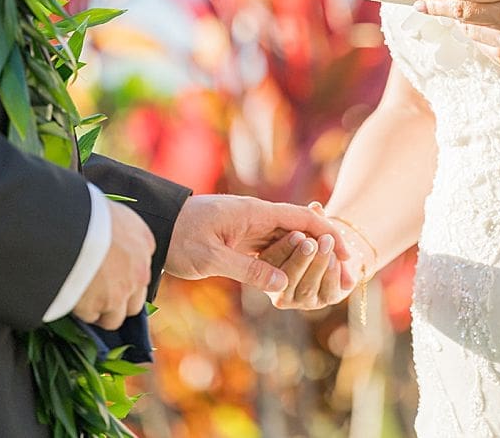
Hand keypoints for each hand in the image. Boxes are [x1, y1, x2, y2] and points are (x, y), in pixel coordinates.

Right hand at [72, 201, 154, 329]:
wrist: (69, 226)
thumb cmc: (85, 210)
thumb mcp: (111, 212)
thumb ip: (117, 228)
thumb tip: (109, 232)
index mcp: (144, 242)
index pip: (142, 268)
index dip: (125, 274)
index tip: (110, 273)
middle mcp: (139, 271)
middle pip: (135, 301)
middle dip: (118, 301)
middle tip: (97, 293)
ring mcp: (121, 292)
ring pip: (115, 317)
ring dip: (100, 312)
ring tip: (82, 300)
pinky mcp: (98, 307)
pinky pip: (90, 317)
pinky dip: (80, 312)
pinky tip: (70, 297)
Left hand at [164, 194, 350, 292]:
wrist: (152, 224)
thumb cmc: (178, 238)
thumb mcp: (210, 259)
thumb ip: (248, 270)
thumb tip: (283, 286)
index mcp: (253, 213)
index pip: (302, 219)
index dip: (328, 234)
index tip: (346, 254)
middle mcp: (255, 216)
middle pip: (300, 230)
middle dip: (325, 249)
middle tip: (346, 272)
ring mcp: (248, 226)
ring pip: (287, 240)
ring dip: (308, 257)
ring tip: (329, 277)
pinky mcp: (239, 238)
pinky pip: (271, 248)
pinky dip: (287, 261)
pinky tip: (299, 277)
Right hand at [257, 204, 373, 310]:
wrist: (338, 249)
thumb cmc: (314, 234)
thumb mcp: (309, 225)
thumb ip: (310, 217)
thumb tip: (316, 207)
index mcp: (266, 270)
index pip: (269, 263)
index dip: (283, 249)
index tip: (296, 234)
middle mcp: (281, 291)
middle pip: (288, 278)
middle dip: (300, 258)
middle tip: (310, 242)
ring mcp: (303, 299)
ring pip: (307, 287)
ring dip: (317, 264)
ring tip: (326, 244)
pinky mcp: (325, 300)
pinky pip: (328, 291)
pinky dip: (332, 274)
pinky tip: (336, 258)